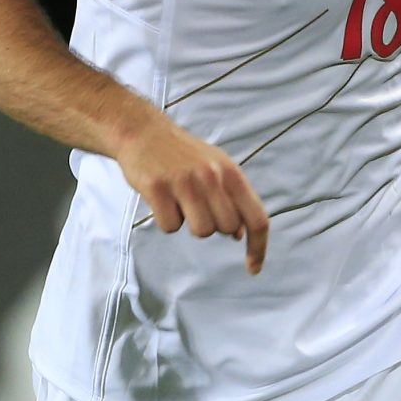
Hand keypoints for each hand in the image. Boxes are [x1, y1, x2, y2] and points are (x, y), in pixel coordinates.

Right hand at [113, 110, 269, 272]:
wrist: (142, 132)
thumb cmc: (182, 154)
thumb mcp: (216, 168)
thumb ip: (232, 199)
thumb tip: (240, 233)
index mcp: (231, 172)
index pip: (257, 218)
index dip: (258, 247)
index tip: (253, 268)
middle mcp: (212, 176)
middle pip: (227, 228)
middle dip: (213, 226)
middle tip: (196, 207)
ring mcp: (185, 181)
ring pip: (201, 231)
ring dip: (188, 224)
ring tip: (179, 202)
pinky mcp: (158, 188)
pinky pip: (170, 227)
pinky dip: (165, 220)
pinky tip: (161, 200)